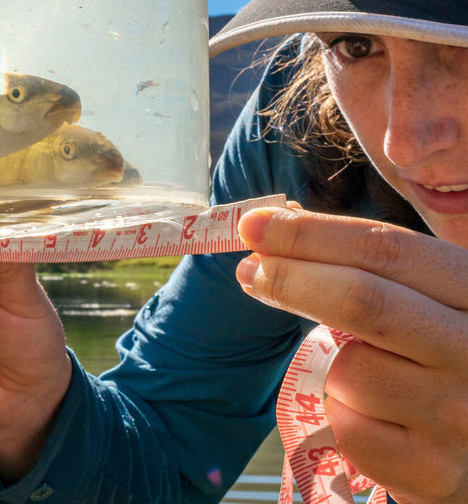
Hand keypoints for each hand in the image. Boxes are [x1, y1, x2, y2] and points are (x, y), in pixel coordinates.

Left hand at [235, 207, 467, 502]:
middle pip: (361, 301)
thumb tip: (276, 235)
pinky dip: (338, 413)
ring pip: (348, 370)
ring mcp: (459, 415)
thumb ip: (377, 271)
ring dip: (327, 363)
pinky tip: (367, 413)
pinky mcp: (433, 470)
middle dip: (290, 279)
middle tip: (249, 269)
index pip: (386, 250)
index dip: (311, 234)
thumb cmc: (449, 358)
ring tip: (355, 367)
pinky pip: (348, 427)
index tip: (255, 224)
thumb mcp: (434, 303)